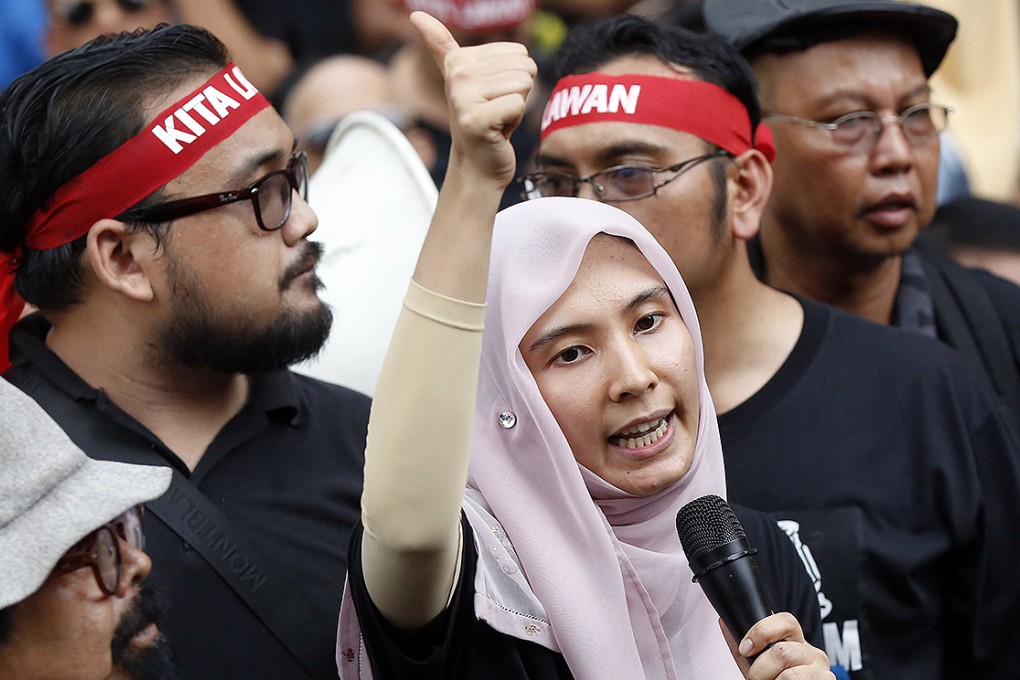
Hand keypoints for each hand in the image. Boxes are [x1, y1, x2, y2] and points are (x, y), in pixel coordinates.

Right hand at [409, 11, 535, 188]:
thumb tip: (415, 13)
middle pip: (524, 68)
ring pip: (523, 86)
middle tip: (496, 113)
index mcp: (459, 60)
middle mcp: (458, 74)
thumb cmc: (482, 121)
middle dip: (517, 95)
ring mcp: (464, 97)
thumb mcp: (465, 79)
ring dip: (516, 109)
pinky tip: (498, 132)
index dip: (514, 80)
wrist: (477, 167)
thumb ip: (442, 46)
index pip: (519, 54)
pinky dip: (514, 122)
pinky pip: (518, 105)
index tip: (492, 99)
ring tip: (496, 121)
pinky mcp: (475, 120)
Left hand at [724, 612, 834, 679]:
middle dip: (760, 670)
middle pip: (782, 651)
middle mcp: (812, 652)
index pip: (786, 620)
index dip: (761, 632)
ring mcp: (822, 670)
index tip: (744, 649)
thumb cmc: (772, 679)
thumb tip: (724, 621)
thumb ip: (742, 644)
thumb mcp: (756, 662)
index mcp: (796, 640)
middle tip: (755, 679)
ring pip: (789, 675)